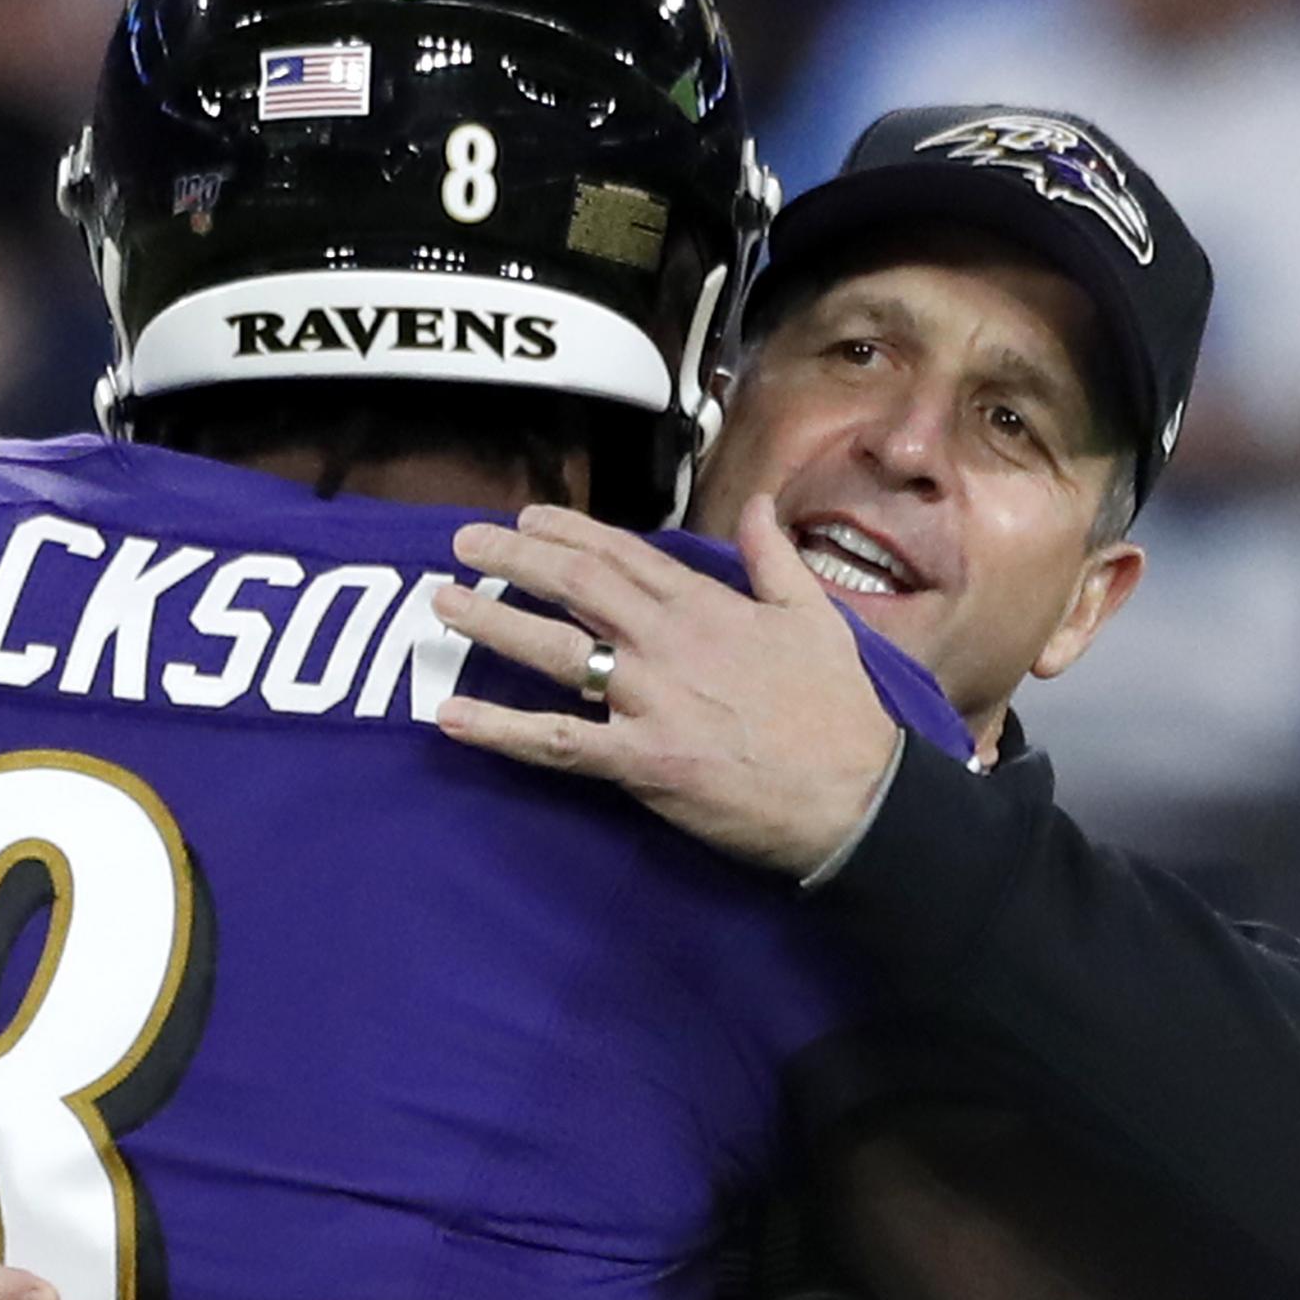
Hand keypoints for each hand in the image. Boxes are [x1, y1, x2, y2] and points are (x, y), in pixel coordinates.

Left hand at [433, 495, 904, 876]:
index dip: (566, 530)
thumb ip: (775, 556)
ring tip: (444, 602)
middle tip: (461, 543)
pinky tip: (453, 717)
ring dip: (493, 621)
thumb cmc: (838, 711)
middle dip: (512, 557)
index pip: (621, 553)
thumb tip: (757, 503)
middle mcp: (668, 642)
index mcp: (706, 606)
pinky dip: (502, 729)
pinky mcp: (642, 760)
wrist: (855, 796)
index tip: (525, 517)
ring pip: (556, 650)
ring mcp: (651, 700)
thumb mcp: (814, 614)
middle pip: (575, 584)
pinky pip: (558, 742)